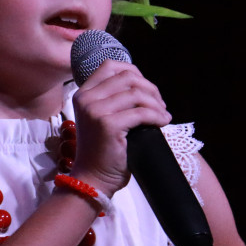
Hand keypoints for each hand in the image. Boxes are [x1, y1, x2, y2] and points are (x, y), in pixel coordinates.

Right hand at [70, 59, 171, 195]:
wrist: (93, 179)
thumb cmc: (102, 151)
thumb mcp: (102, 117)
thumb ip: (113, 99)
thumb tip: (144, 86)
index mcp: (83, 93)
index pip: (111, 66)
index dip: (134, 73)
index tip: (147, 89)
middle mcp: (86, 98)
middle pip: (127, 77)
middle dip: (150, 89)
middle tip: (160, 105)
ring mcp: (95, 111)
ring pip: (136, 93)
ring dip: (156, 104)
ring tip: (163, 116)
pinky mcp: (107, 125)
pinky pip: (141, 112)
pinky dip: (157, 116)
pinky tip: (163, 123)